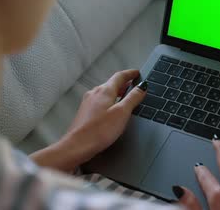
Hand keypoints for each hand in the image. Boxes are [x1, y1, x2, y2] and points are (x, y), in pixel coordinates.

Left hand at [31, 69, 145, 171]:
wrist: (77, 145)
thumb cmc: (100, 130)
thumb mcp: (122, 113)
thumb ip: (133, 98)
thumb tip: (142, 87)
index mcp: (104, 91)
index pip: (119, 76)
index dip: (130, 74)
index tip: (137, 73)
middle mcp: (94, 93)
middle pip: (111, 83)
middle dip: (123, 83)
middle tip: (133, 84)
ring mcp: (87, 102)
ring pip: (105, 92)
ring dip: (116, 92)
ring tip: (124, 96)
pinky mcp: (84, 112)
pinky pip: (99, 101)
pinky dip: (108, 100)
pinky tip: (111, 108)